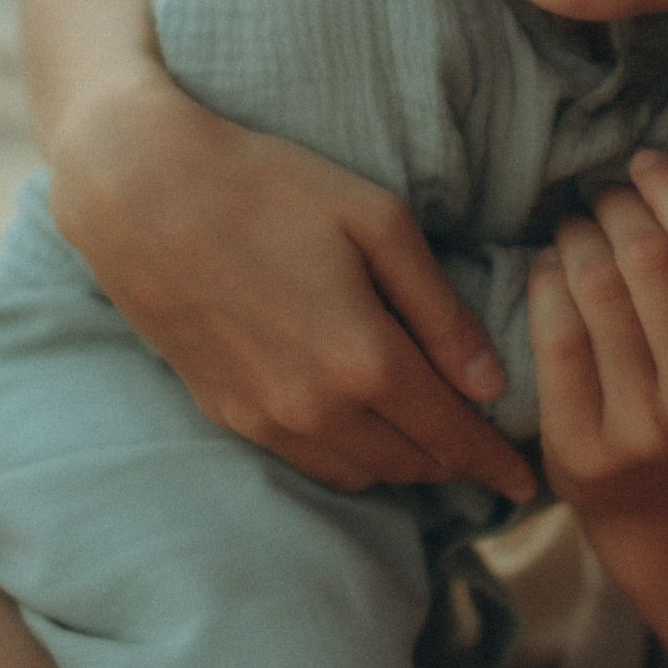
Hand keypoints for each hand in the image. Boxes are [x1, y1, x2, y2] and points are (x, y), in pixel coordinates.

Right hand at [47, 71, 536, 501]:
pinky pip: (307, 462)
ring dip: (403, 467)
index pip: (452, 434)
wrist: (141, 191)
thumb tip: (490, 384)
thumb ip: (439, 309)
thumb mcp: (376, 222)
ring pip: (358, 473)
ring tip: (433, 444)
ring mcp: (264, 418)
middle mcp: (315, 409)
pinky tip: (364, 432)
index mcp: (364, 361)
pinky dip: (350, 460)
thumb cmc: (268, 186)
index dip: (495, 461)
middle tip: (487, 457)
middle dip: (456, 464)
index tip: (525, 481)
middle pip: (409, 463)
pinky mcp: (224, 411)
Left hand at [530, 151, 667, 559]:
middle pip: (646, 256)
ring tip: (579, 224)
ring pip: (594, 284)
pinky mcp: (581, 443)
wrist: (664, 507)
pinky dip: (546, 279)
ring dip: (577, 233)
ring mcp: (641, 427)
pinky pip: (555, 331)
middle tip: (607, 191)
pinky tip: (553, 265)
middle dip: (617, 203)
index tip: (651, 163)